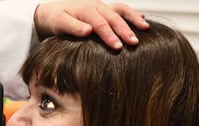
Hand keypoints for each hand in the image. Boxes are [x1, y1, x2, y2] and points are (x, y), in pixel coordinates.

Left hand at [34, 0, 148, 49]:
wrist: (53, 11)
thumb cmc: (56, 19)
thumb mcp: (60, 23)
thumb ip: (73, 27)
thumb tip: (88, 31)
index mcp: (86, 10)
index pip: (100, 24)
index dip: (110, 36)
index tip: (118, 47)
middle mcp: (97, 5)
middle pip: (114, 17)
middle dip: (126, 30)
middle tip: (135, 43)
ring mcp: (103, 6)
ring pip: (121, 10)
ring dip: (134, 19)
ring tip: (146, 28)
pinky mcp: (105, 9)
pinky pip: (121, 9)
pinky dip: (132, 14)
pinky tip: (143, 20)